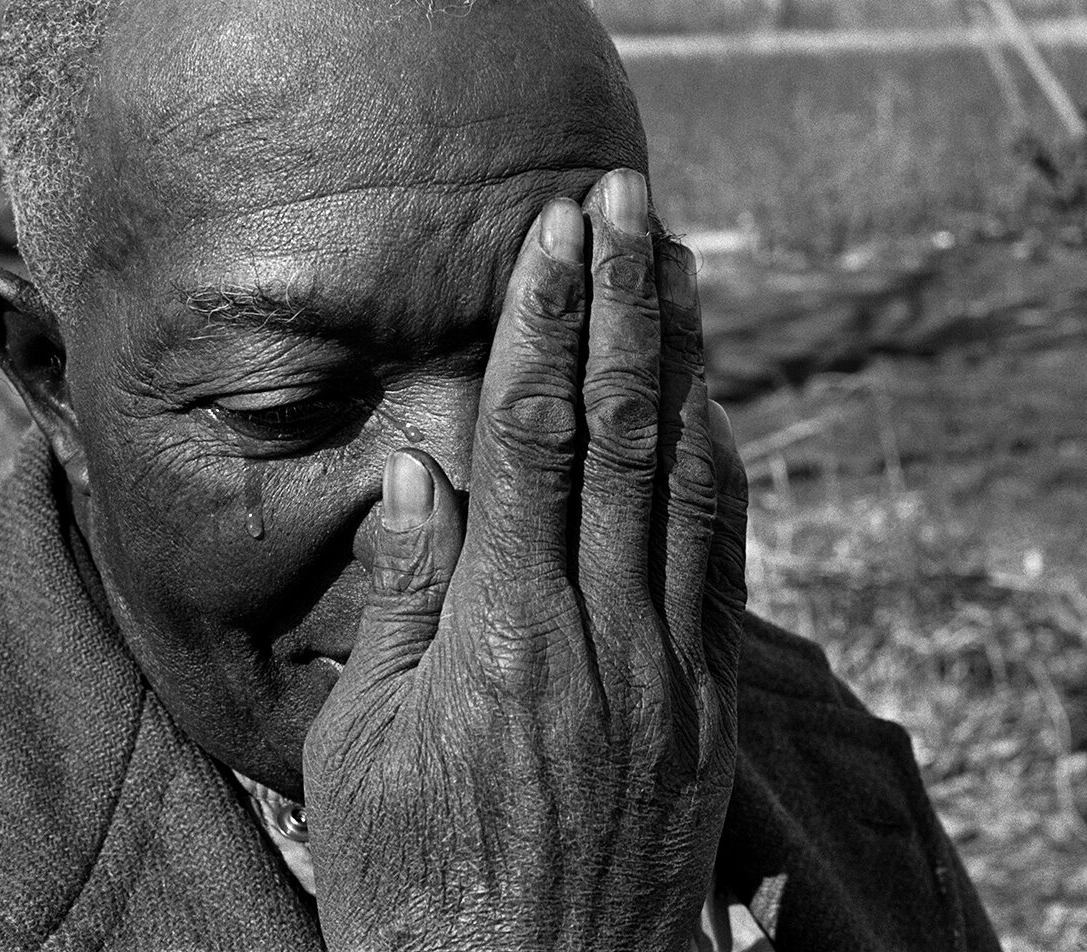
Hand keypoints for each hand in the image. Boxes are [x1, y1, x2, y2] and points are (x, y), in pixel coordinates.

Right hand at [302, 168, 748, 951]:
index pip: (530, 438)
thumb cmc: (414, 886)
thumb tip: (421, 472)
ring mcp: (672, 670)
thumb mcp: (360, 748)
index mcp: (500, 636)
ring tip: (678, 273)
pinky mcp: (711, 708)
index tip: (559, 236)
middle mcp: (602, 635)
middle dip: (625, 305)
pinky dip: (719, 471)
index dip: (548, 324)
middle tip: (628, 203)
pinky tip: (712, 411)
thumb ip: (399, 599)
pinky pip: (726, 561)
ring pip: (689, 482)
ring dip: (684, 366)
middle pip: (620, 433)